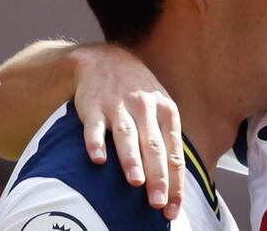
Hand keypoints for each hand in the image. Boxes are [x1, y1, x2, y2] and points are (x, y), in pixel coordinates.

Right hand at [68, 43, 184, 220]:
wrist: (106, 60)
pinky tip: (98, 158)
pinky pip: (93, 127)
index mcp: (166, 111)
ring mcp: (118, 105)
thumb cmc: (137, 94)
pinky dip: (95, 142)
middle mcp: (145, 107)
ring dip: (131, 159)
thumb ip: (166, 140)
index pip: (173, 152)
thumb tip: (174, 182)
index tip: (172, 207)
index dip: (174, 181)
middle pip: (153, 146)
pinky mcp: (93, 105)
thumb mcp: (159, 109)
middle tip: (157, 202)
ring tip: (135, 182)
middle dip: (157, 175)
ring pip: (127, 135)